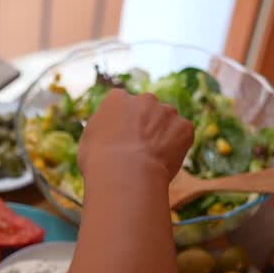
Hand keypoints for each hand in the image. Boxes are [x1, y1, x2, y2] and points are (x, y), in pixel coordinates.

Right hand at [78, 88, 193, 181]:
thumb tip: (108, 133)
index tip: (122, 139)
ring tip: (153, 159)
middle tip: (139, 149)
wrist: (125, 173)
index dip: (123, 122)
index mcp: (117, 99)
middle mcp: (144, 99)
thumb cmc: (99, 161)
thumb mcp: (89, 140)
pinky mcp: (185, 127)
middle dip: (146, 124)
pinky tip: (165, 162)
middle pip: (148, 109)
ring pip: (167, 121)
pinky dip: (178, 146)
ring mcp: (167, 111)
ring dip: (163, 135)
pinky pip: (183, 135)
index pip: (122, 104)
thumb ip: (102, 129)